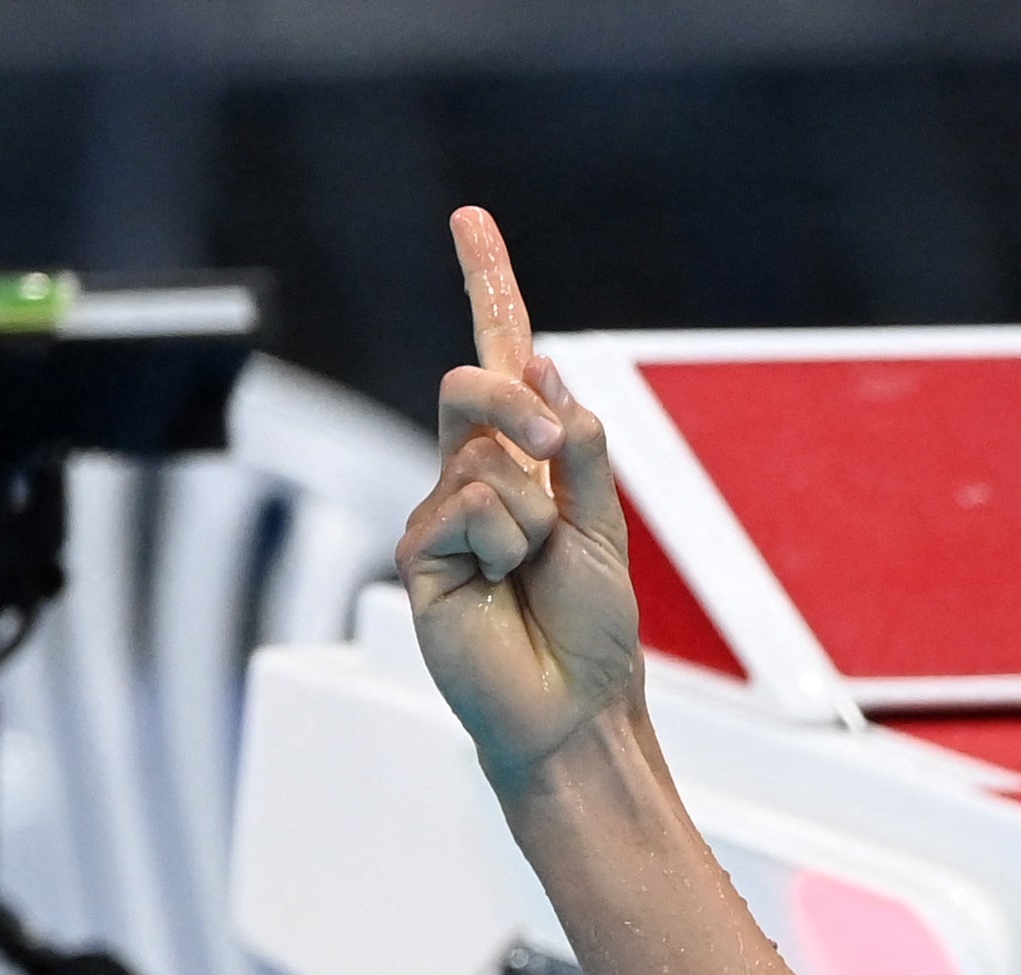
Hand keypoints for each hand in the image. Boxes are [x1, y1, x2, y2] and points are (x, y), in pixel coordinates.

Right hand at [403, 207, 646, 794]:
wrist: (573, 708)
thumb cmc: (591, 629)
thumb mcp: (601, 527)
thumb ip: (577, 450)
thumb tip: (544, 365)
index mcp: (524, 462)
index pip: (500, 361)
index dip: (486, 286)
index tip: (471, 220)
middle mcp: (475, 477)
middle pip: (473, 386)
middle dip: (514, 403)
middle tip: (553, 453)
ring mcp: (442, 513)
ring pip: (481, 457)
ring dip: (529, 512)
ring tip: (533, 573)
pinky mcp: (419, 553)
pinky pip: (467, 507)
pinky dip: (501, 545)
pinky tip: (500, 589)